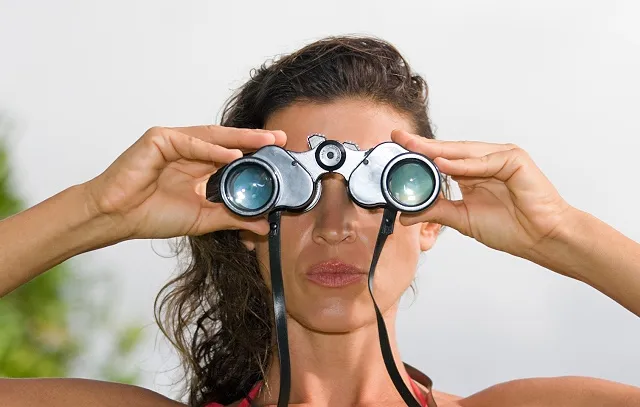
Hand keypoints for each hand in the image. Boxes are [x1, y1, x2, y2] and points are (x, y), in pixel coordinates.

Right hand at [85, 125, 285, 239]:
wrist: (117, 218)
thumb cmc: (152, 215)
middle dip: (255, 140)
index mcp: (197, 165)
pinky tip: (233, 155)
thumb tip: (264, 226)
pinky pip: (190, 143)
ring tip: (265, 142)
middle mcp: (188, 150)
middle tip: (280, 139)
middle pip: (227, 141)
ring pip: (212, 137)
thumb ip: (233, 217)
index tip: (280, 155)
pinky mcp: (158, 139)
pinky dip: (212, 149)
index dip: (256, 153)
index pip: (232, 154)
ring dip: (240, 139)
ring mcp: (172, 142)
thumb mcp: (203, 218)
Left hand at [391, 129, 573, 260]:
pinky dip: (463, 164)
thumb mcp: (462, 218)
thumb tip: (406, 215)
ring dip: (438, 150)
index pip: (441, 159)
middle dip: (422, 145)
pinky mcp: (515, 159)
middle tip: (399, 138)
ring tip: (414, 148)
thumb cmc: (510, 228)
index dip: (419, 153)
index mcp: (472, 173)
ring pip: (464, 151)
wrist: (541, 238)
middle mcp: (485, 161)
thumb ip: (435, 211)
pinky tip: (443, 164)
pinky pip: (484, 161)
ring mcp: (500, 157)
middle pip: (449, 151)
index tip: (397, 147)